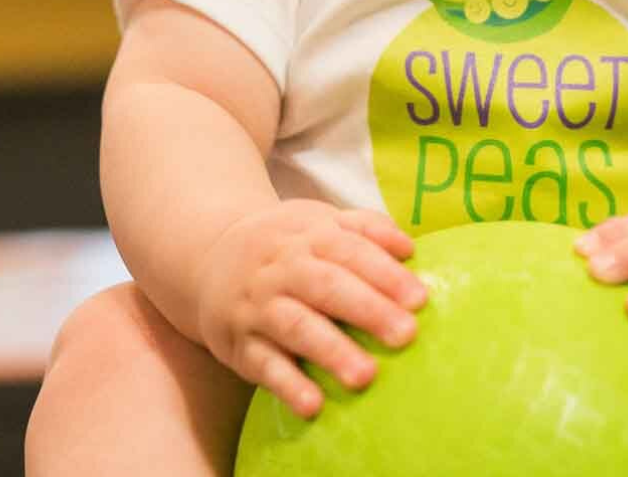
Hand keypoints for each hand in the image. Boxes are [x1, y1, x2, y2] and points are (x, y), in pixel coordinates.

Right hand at [195, 200, 428, 417]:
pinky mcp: (240, 344)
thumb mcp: (317, 222)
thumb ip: (364, 228)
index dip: (384, 273)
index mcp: (307, 236)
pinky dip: (288, 384)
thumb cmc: (284, 245)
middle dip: (367, 309)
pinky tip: (313, 405)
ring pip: (296, 326)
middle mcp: (282, 268)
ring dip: (331, 350)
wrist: (208, 256)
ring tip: (366, 376)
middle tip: (406, 334)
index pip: (348, 249)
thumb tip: (410, 249)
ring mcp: (259, 306)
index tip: (420, 299)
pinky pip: (264, 365)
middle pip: (326, 285)